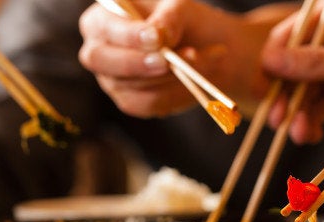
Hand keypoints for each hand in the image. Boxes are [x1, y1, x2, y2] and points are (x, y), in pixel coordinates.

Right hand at [78, 0, 285, 117]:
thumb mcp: (189, 11)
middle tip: (174, 61)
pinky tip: (198, 85)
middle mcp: (103, 48)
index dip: (126, 35)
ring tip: (207, 61)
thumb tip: (157, 37)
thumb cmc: (200, 23)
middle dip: (142, 64)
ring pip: (128, 90)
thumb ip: (172, 18)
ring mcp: (116, 80)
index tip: (159, 39)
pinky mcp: (136, 102)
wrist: (222, 51)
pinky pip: (149, 108)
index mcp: (108, 15)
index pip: (101, 27)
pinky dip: (176, 98)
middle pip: (102, 63)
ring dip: (170, 81)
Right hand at [261, 0, 323, 143]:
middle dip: (283, 97)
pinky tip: (311, 134)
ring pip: (296, 95)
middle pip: (286, 71)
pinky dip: (309, 123)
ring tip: (300, 133)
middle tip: (277, 120)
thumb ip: (315, 61)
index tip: (264, 89)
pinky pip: (311, 110)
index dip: (272, 64)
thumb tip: (269, 60)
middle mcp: (323, 42)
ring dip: (295, 115)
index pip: (285, 39)